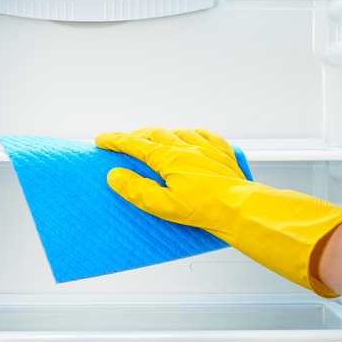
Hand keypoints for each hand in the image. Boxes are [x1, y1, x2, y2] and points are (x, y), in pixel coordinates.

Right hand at [95, 127, 255, 239]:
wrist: (238, 208)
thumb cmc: (203, 209)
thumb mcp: (162, 205)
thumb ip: (136, 189)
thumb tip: (115, 176)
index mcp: (169, 158)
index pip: (135, 144)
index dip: (116, 141)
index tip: (102, 139)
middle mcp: (187, 147)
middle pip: (155, 134)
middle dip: (137, 136)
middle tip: (126, 141)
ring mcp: (206, 149)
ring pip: (180, 132)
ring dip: (164, 134)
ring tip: (156, 138)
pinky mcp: (223, 155)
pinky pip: (207, 136)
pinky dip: (194, 134)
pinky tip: (193, 136)